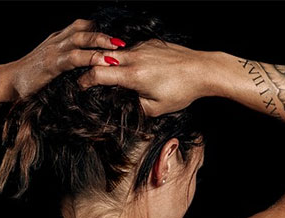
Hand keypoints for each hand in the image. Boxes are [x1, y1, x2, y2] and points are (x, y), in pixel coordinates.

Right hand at [9, 18, 122, 100]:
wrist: (8, 82)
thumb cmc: (30, 79)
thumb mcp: (51, 67)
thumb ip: (66, 65)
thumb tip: (86, 72)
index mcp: (58, 40)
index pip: (82, 27)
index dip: (99, 28)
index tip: (116, 33)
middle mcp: (57, 41)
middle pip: (85, 29)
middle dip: (105, 32)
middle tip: (123, 38)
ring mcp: (54, 51)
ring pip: (82, 39)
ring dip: (101, 42)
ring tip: (118, 47)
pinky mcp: (52, 64)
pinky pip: (74, 58)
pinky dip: (90, 58)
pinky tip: (104, 62)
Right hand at [77, 39, 207, 116]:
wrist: (202, 70)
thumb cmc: (182, 90)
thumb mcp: (156, 108)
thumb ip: (134, 106)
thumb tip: (121, 104)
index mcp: (134, 75)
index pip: (98, 74)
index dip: (85, 81)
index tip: (81, 87)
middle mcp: (135, 58)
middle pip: (102, 58)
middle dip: (93, 68)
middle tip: (90, 80)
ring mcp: (142, 48)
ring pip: (116, 53)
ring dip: (110, 62)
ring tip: (112, 75)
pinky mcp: (150, 43)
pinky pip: (130, 49)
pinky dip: (125, 58)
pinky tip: (132, 68)